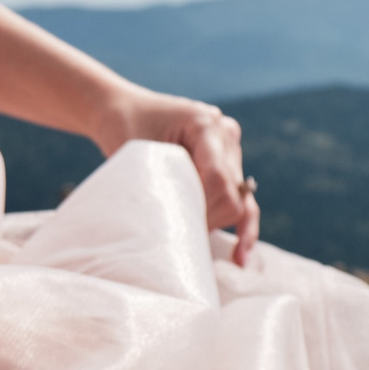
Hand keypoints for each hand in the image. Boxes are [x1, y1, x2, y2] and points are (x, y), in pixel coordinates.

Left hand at [94, 88, 257, 265]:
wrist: (124, 112)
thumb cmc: (124, 129)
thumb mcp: (138, 153)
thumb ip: (161, 182)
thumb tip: (178, 226)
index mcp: (206, 124)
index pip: (218, 178)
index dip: (202, 208)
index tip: (176, 224)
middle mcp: (226, 134)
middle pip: (231, 194)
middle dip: (207, 219)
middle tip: (173, 231)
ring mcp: (230, 150)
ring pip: (239, 202)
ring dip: (218, 225)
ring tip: (201, 252)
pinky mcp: (228, 166)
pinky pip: (243, 202)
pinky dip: (244, 229)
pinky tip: (240, 257)